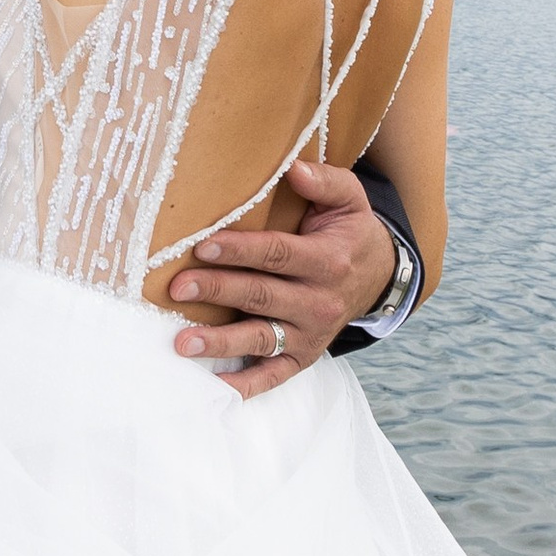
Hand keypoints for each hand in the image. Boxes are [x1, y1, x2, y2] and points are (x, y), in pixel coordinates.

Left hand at [166, 159, 397, 403]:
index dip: (240, 251)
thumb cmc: (349, 232)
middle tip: (178, 288)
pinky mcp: (303, 357)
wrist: (377, 278)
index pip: (278, 254)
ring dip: (221, 343)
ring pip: (261, 339)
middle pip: (262, 296)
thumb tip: (294, 169)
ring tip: (183, 343)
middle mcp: (319, 302)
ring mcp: (310, 334)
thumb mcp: (350, 199)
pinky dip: (244, 386)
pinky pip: (273, 376)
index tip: (202, 246)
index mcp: (328, 261)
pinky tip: (212, 387)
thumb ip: (325, 181)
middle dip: (218, 291)